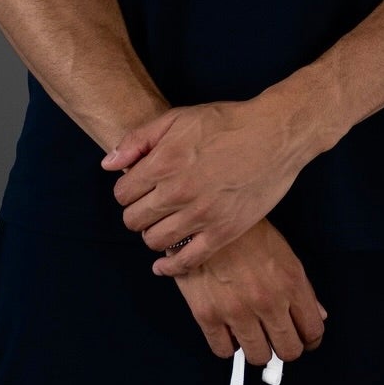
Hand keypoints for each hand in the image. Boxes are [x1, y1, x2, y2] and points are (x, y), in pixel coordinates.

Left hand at [100, 91, 317, 274]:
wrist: (275, 135)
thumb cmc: (227, 123)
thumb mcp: (177, 118)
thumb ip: (138, 140)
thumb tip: (108, 165)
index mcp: (162, 163)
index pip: (122, 194)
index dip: (127, 192)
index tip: (139, 190)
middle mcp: (177, 192)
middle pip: (133, 220)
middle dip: (137, 214)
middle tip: (150, 208)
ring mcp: (201, 215)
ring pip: (154, 241)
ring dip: (152, 235)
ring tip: (163, 225)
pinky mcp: (223, 232)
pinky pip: (187, 260)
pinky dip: (170, 266)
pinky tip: (164, 263)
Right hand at [165, 218, 328, 364]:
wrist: (204, 218)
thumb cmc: (245, 232)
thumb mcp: (284, 254)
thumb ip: (303, 289)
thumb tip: (317, 315)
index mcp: (291, 284)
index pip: (313, 331)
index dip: (310, 340)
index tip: (303, 339)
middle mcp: (267, 301)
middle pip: (288, 350)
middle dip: (286, 348)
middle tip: (278, 339)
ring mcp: (237, 311)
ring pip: (258, 356)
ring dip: (258, 350)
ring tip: (253, 335)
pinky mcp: (207, 315)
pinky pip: (224, 351)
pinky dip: (228, 345)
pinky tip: (229, 331)